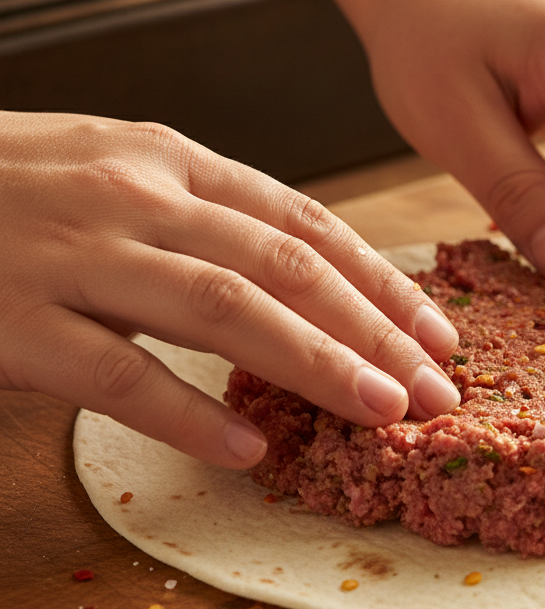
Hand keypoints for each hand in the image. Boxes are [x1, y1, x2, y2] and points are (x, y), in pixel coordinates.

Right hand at [0, 112, 459, 467]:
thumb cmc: (8, 187)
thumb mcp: (113, 172)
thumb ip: (200, 214)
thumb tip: (298, 277)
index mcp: (170, 159)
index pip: (306, 222)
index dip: (381, 279)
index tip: (437, 329)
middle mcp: (135, 195)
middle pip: (287, 267)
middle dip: (376, 330)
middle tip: (437, 387)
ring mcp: (74, 252)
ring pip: (225, 310)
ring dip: (317, 364)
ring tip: (382, 411)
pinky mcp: (11, 316)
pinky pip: (117, 373)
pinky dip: (189, 414)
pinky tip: (248, 449)